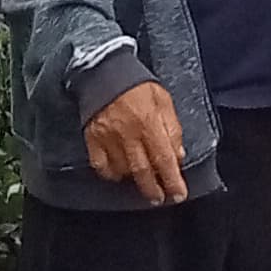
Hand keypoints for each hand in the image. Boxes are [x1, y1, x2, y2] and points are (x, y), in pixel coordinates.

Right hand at [83, 80, 188, 205]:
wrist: (104, 72)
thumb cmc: (137, 85)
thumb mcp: (163, 100)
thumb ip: (172, 128)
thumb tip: (178, 155)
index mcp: (149, 122)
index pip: (164, 159)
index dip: (172, 180)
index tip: (178, 194)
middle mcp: (128, 133)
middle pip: (143, 171)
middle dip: (153, 189)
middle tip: (159, 199)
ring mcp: (108, 138)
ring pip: (122, 171)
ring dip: (134, 180)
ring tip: (142, 182)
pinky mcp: (92, 139)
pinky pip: (101, 166)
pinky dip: (111, 174)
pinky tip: (120, 173)